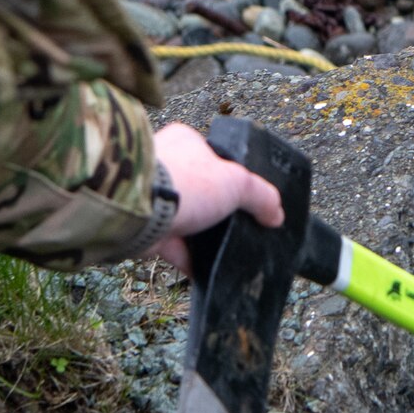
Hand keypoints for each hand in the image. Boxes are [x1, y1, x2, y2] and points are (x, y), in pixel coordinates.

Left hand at [143, 122, 284, 272]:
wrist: (137, 209)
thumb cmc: (183, 182)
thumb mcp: (237, 182)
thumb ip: (261, 196)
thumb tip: (276, 214)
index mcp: (186, 142)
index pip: (214, 157)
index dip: (232, 176)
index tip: (246, 198)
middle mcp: (166, 165)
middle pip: (200, 190)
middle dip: (216, 211)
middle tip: (236, 226)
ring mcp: (152, 196)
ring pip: (185, 219)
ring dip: (201, 236)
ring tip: (223, 250)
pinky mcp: (142, 224)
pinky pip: (170, 244)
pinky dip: (187, 258)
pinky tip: (203, 270)